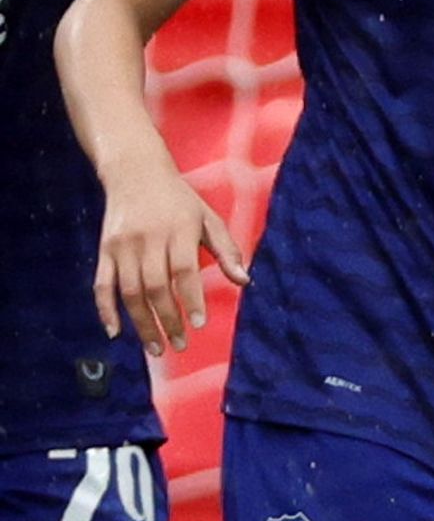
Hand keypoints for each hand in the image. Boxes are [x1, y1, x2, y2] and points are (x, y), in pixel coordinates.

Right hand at [96, 158, 246, 355]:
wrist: (135, 173)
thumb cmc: (180, 200)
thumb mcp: (209, 218)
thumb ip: (227, 251)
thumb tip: (244, 281)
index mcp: (179, 230)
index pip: (183, 270)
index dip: (191, 299)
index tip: (199, 324)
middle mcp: (148, 239)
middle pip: (155, 286)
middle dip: (168, 319)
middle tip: (180, 344)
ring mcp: (123, 246)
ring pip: (129, 291)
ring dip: (142, 323)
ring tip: (156, 348)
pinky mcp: (104, 250)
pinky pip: (102, 284)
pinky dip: (105, 309)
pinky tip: (115, 332)